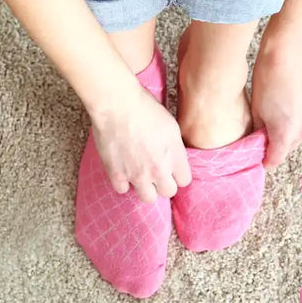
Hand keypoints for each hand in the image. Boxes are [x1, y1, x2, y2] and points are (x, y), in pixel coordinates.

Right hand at [88, 83, 191, 202]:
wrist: (117, 105)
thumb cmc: (144, 107)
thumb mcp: (170, 125)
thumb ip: (175, 147)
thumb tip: (173, 157)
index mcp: (175, 156)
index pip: (184, 181)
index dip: (177, 175)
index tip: (171, 169)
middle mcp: (159, 169)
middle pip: (168, 192)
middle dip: (163, 183)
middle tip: (155, 172)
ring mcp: (137, 174)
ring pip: (148, 197)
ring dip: (145, 187)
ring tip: (139, 175)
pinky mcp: (117, 174)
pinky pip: (123, 190)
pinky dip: (123, 182)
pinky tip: (122, 170)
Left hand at [251, 36, 301, 169]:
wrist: (289, 50)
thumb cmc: (267, 77)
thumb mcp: (257, 108)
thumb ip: (260, 131)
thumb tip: (260, 140)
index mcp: (286, 133)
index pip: (276, 159)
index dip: (266, 161)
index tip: (260, 160)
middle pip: (289, 146)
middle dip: (278, 144)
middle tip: (265, 134)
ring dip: (291, 130)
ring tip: (279, 113)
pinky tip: (291, 103)